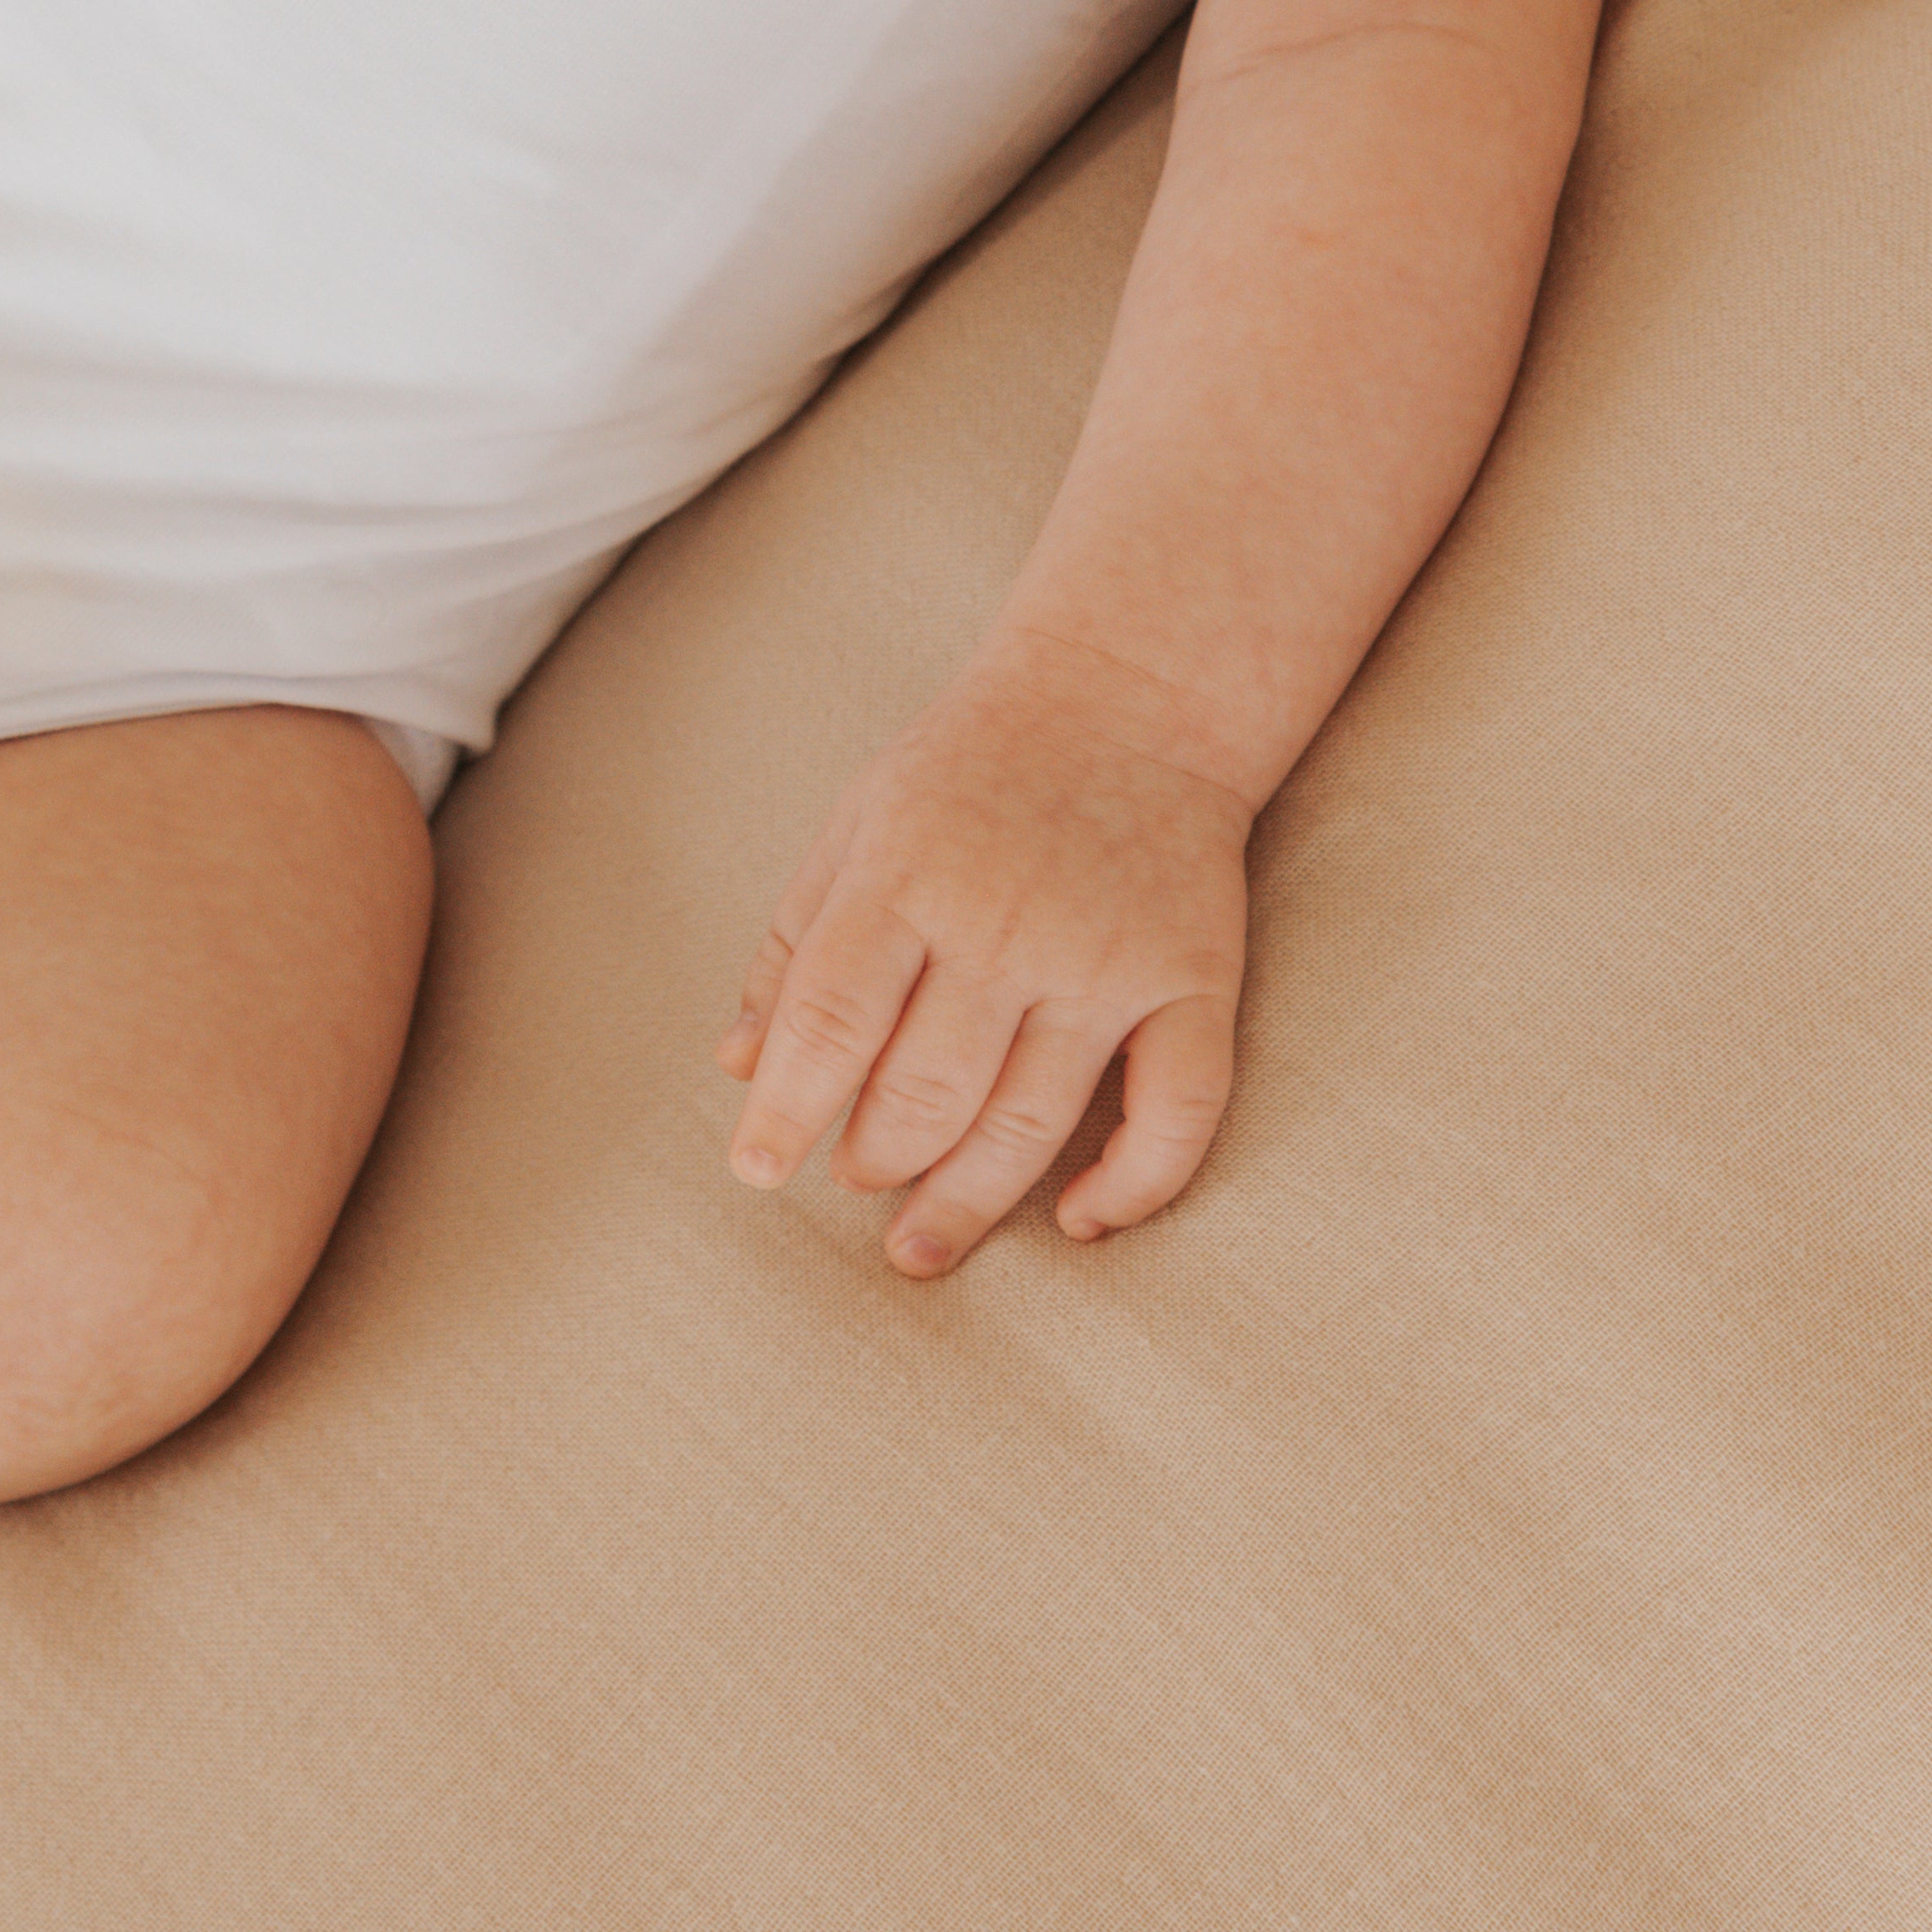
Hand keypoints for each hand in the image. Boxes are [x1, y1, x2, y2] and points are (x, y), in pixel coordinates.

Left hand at [716, 632, 1254, 1277]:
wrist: (1131, 693)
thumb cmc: (972, 771)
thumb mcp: (859, 825)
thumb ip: (795, 945)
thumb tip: (739, 1068)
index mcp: (908, 874)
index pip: (833, 1021)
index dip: (787, 1111)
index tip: (757, 1170)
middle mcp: (1007, 922)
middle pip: (925, 1093)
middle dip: (874, 1160)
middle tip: (854, 1176)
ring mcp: (1105, 958)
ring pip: (1029, 1125)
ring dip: (965, 1203)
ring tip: (920, 1238)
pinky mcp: (1192, 980)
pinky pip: (1176, 1113)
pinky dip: (1133, 1187)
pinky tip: (1079, 1221)